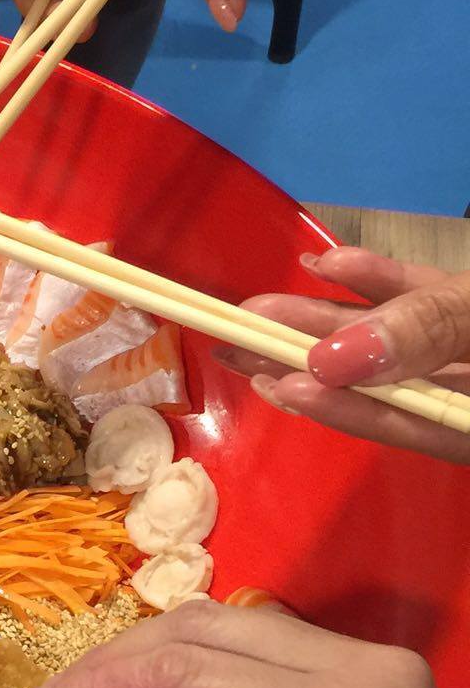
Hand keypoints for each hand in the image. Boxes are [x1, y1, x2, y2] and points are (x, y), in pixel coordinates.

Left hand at [224, 246, 469, 464]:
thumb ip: (429, 332)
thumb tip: (332, 358)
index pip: (402, 423)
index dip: (337, 408)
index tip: (278, 387)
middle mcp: (464, 387)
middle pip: (378, 380)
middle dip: (306, 360)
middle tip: (239, 346)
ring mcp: (463, 343)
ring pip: (386, 335)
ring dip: (324, 317)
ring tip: (261, 306)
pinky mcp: (467, 302)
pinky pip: (417, 295)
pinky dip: (372, 281)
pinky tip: (323, 264)